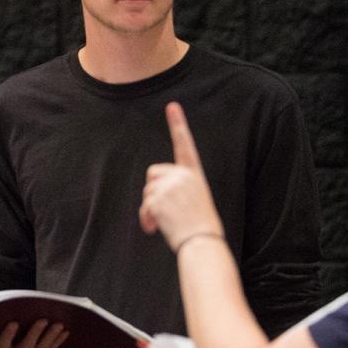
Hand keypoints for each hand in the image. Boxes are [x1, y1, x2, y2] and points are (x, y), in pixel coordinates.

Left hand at [139, 102, 224, 251]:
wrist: (202, 241)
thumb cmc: (201, 226)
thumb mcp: (196, 200)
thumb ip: (178, 189)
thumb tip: (153, 198)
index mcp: (194, 174)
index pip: (185, 145)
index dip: (178, 124)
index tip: (172, 106)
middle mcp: (183, 176)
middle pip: (153, 173)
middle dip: (154, 191)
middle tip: (167, 211)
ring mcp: (170, 186)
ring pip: (147, 191)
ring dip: (151, 208)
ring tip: (166, 222)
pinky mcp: (158, 198)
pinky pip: (144, 207)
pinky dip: (147, 220)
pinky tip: (157, 229)